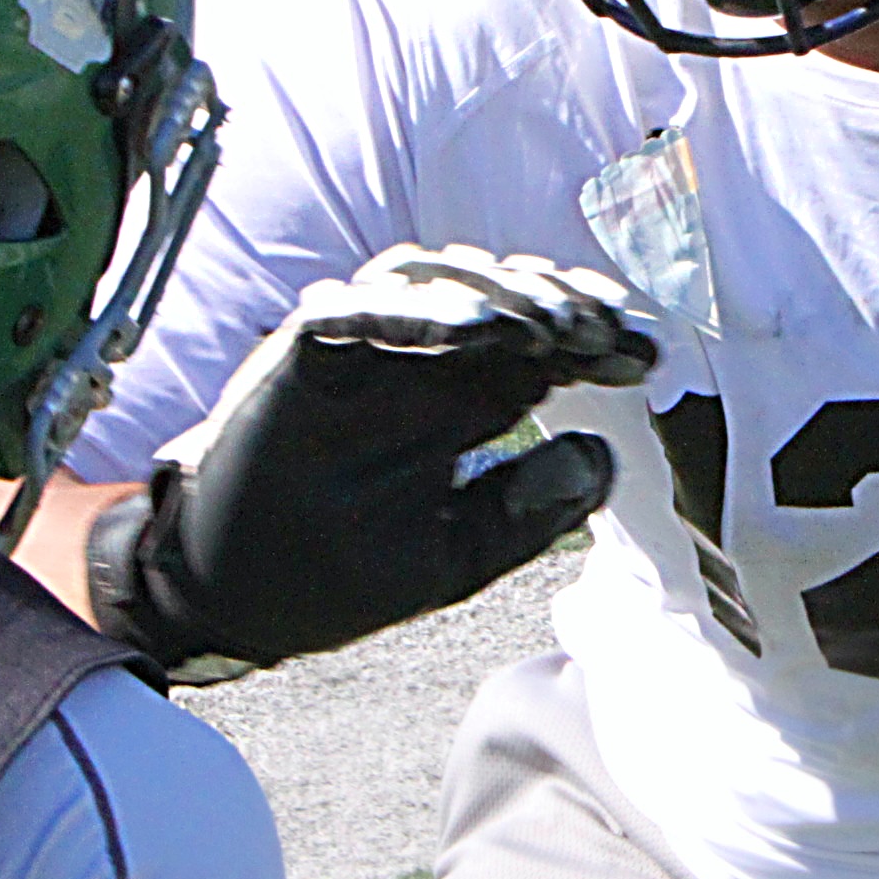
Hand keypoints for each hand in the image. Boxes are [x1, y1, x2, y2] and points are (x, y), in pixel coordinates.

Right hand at [87, 245, 657, 675]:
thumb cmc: (339, 573)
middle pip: (501, 299)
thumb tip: (604, 459)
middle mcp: (418, 363)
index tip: (651, 354)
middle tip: (610, 332)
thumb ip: (525, 512)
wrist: (227, 596)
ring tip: (554, 326)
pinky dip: (412, 308)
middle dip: (565, 304)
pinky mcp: (302, 356)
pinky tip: (473, 324)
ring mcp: (358, 352)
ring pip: (438, 282)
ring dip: (501, 293)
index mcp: (463, 402)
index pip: (544, 348)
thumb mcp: (454, 558)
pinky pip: (353, 309)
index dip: (600, 341)